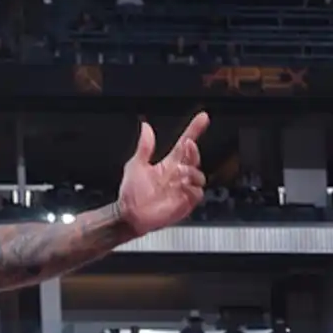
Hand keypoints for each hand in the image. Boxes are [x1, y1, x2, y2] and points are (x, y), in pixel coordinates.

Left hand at [117, 112, 209, 235]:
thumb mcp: (135, 165)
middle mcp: (178, 174)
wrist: (130, 215)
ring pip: (199, 174)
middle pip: (194, 157)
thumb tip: (146, 128)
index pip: (185, 144)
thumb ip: (144, 147)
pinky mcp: (186, 202)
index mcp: (168, 164)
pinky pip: (197, 192)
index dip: (194, 130)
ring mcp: (183, 188)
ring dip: (190, 171)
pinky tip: (180, 187)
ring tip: (176, 175)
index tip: (203, 118)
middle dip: (192, 150)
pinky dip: (191, 188)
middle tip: (187, 146)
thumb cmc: (131, 193)